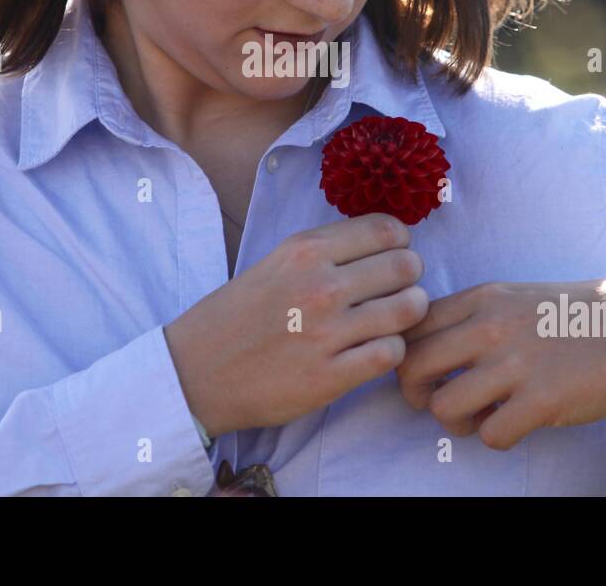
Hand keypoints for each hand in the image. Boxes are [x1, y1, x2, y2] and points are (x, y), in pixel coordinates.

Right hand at [165, 212, 427, 436]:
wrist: (196, 372)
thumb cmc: (236, 317)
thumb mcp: (275, 262)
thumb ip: (325, 251)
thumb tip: (385, 241)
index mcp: (305, 250)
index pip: (387, 229)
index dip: (399, 243)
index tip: (391, 256)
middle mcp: (320, 285)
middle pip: (406, 266)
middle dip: (409, 278)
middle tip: (396, 291)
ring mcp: (327, 332)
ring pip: (409, 309)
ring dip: (408, 315)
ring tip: (391, 322)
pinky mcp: (331, 376)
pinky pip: (392, 353)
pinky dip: (391, 351)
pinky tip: (373, 351)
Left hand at [396, 277, 605, 449]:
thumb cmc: (566, 316)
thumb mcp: (510, 297)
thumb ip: (467, 316)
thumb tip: (420, 347)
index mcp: (480, 298)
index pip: (409, 326)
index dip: (402, 355)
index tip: (421, 370)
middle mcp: (491, 327)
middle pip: (411, 367)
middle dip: (415, 393)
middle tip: (437, 400)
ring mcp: (516, 363)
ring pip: (442, 407)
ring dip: (455, 422)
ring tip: (479, 416)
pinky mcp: (542, 399)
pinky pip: (490, 435)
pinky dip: (496, 437)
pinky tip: (513, 424)